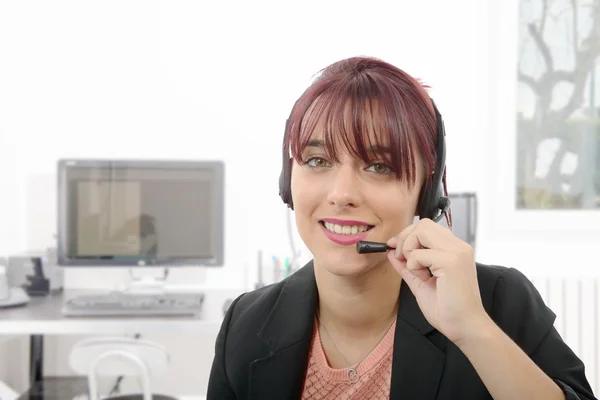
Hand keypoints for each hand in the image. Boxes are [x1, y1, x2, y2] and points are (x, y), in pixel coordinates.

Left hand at [387, 218, 491, 344]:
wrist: (465, 328)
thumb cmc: (448, 309)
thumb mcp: (421, 283)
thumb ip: (407, 266)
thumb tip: (392, 252)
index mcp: (455, 250)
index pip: (426, 226)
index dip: (407, 235)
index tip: (395, 250)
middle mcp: (458, 247)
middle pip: (422, 224)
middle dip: (405, 238)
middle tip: (402, 259)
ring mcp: (456, 253)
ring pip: (421, 231)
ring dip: (409, 249)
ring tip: (416, 270)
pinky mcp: (451, 263)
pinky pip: (419, 253)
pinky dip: (413, 265)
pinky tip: (423, 278)